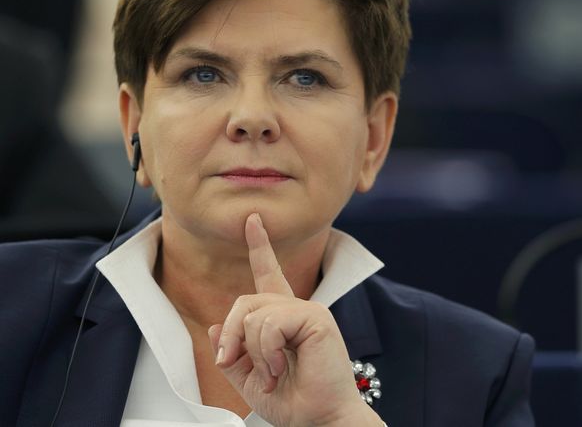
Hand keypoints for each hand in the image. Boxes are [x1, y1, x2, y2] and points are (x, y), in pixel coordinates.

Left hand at [208, 213, 381, 426]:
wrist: (319, 421)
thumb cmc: (294, 402)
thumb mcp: (249, 380)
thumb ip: (233, 354)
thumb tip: (215, 328)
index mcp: (283, 319)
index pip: (269, 274)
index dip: (259, 247)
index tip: (253, 221)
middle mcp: (297, 309)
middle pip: (246, 301)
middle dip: (231, 334)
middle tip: (233, 363)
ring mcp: (308, 311)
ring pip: (254, 314)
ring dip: (253, 352)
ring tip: (271, 374)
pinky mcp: (316, 318)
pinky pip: (270, 323)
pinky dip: (266, 352)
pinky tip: (279, 368)